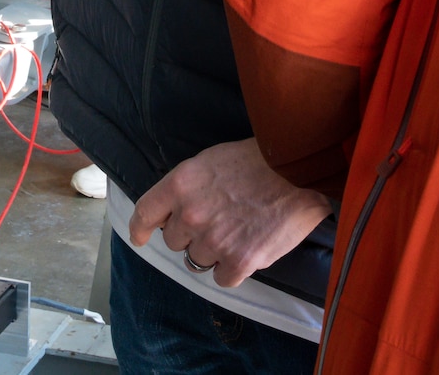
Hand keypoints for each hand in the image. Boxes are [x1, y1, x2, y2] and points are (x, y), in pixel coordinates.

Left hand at [127, 139, 330, 288]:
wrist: (297, 173)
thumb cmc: (256, 160)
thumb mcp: (210, 161)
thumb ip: (187, 187)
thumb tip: (175, 212)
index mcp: (180, 184)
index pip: (145, 213)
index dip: (140, 229)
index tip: (140, 238)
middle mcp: (191, 214)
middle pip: (173, 242)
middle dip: (190, 235)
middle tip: (216, 221)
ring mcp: (214, 240)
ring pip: (197, 261)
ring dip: (213, 252)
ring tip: (237, 232)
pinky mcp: (239, 262)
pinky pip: (222, 278)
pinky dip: (234, 268)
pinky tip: (249, 248)